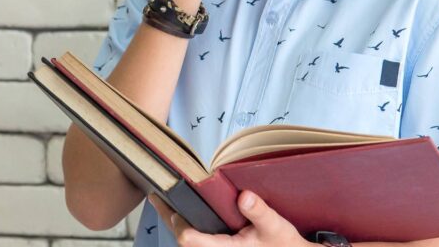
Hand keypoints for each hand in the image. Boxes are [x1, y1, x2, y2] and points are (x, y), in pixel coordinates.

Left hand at [147, 189, 315, 246]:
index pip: (192, 241)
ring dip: (174, 222)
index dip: (180, 226)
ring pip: (188, 240)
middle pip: (184, 240)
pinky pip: (196, 239)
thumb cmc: (282, 244)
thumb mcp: (275, 227)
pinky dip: (185, 225)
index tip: (170, 207)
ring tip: (160, 200)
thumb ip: (260, 212)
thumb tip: (244, 197)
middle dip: (170, 218)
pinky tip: (179, 211)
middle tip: (156, 197)